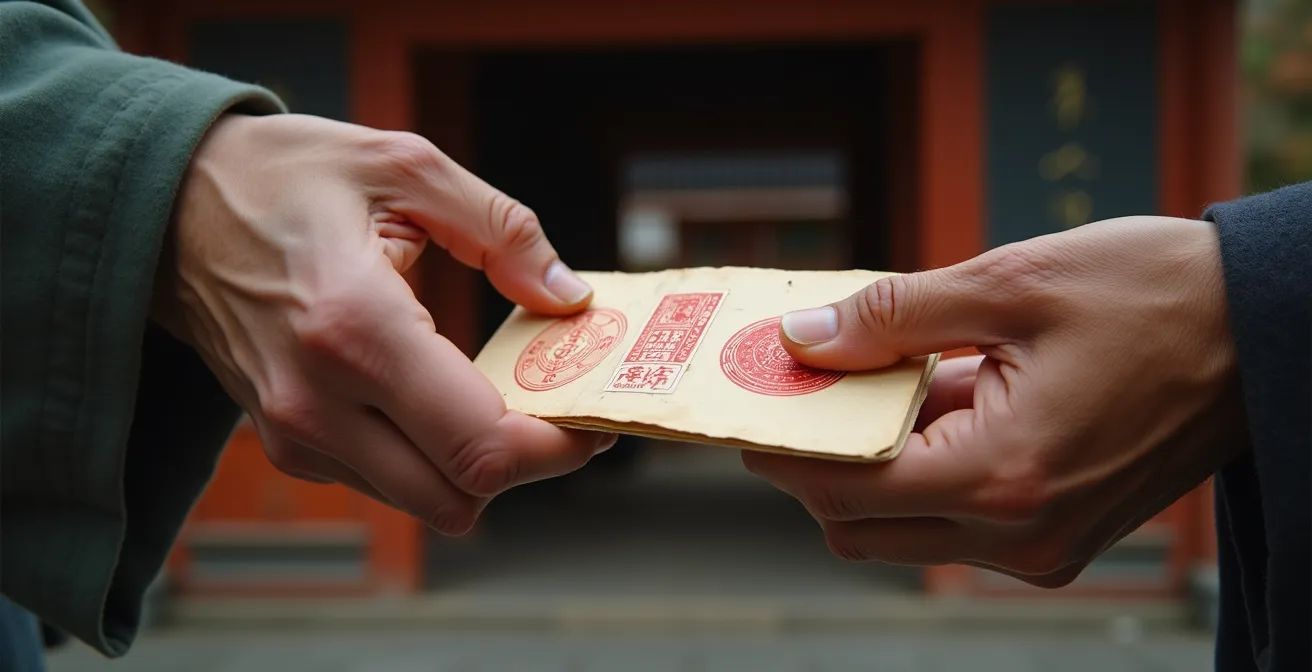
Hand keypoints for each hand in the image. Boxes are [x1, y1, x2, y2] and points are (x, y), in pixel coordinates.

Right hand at [153, 114, 615, 534]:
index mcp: (355, 329)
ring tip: (505, 396)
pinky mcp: (287, 444)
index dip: (558, 447)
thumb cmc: (285, 178)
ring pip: (426, 502)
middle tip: (559, 407)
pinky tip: (442, 395)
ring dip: (479, 464)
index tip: (594, 418)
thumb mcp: (404, 168)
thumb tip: (569, 297)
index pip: (480, 445)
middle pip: (461, 499)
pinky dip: (431, 457)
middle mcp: (318, 403)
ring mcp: (296, 434)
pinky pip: (386, 482)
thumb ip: (503, 232)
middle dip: (526, 465)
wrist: (167, 207)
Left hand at [742, 216, 1244, 586]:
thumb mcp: (1010, 284)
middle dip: (817, 462)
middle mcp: (1022, 533)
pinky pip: (958, 517)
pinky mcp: (1061, 534)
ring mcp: (1045, 544)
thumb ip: (892, 317)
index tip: (746, 408)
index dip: (781, 448)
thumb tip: (804, 341)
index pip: (845, 486)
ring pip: (906, 526)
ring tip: (874, 380)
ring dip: (872, 464)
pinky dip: (926, 468)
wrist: (1261, 327)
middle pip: (862, 523)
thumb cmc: (1153, 295)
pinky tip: (932, 396)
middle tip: (800, 390)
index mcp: (1003, 476)